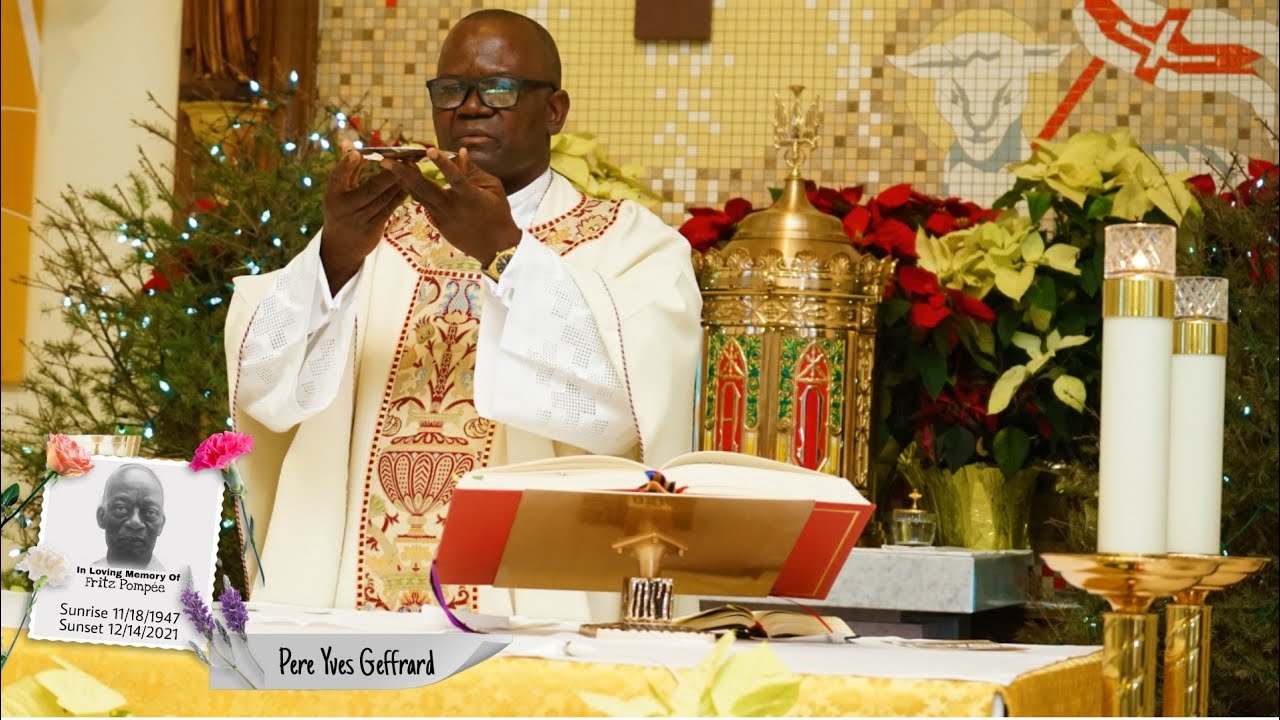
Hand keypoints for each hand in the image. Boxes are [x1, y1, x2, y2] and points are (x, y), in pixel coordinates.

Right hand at [319, 150, 408, 292]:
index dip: (346, 165)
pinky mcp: (374, 229)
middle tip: (404, 159)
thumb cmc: (340, 209)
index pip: (337, 177)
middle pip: (371, 189)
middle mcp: (345, 208)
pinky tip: (410, 184)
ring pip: (384, 198)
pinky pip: (390, 208)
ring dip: (400, 183)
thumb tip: (349, 143)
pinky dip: (400, 195)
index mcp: (333, 195)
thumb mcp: (338, 191)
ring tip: (412, 168)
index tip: (356, 153)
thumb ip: (347, 169)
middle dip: (389, 173)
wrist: (341, 247)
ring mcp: (360, 220)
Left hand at [379, 147, 520, 265]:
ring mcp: (442, 217)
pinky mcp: (438, 224)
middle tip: (386, 160)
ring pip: (419, 196)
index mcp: (469, 197)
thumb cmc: (498, 213)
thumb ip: (474, 171)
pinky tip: (404, 180)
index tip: (429, 149)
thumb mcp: (493, 188)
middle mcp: (452, 207)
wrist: (495, 247)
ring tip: (390, 167)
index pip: (454, 177)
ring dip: (403, 181)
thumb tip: (460, 152)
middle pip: (424, 188)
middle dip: (403, 173)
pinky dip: (414, 192)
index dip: (442, 163)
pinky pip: (424, 205)